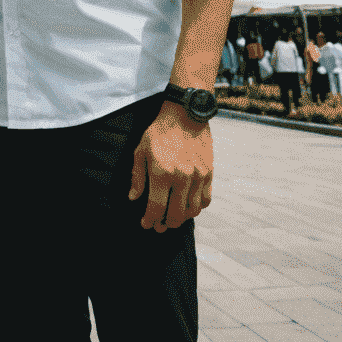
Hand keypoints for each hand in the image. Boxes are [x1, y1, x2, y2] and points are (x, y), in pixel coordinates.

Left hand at [128, 104, 213, 230]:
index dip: (150, 220)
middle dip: (166, 225)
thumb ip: (137, 176)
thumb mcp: (141, 150)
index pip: (156, 207)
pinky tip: (188, 207)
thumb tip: (133, 198)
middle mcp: (182, 178)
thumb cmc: (159, 131)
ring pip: (192, 210)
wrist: (185, 114)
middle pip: (176, 215)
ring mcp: (198, 177)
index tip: (146, 224)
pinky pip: (205, 200)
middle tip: (159, 226)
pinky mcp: (209, 174)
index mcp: (162, 173)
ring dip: (182, 219)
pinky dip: (197, 208)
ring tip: (173, 218)